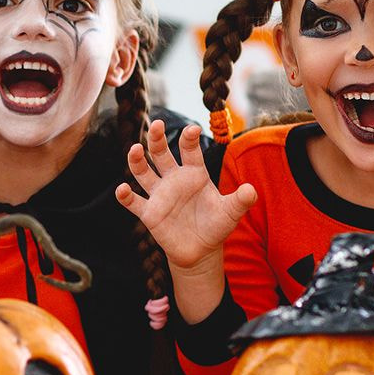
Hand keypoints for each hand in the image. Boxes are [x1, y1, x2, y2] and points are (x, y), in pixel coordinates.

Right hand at [115, 121, 256, 271]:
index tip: (192, 130)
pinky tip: (122, 189)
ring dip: (137, 160)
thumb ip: (241, 200)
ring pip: (143, 172)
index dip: (189, 139)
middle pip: (161, 154)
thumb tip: (251, 190)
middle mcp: (174, 179)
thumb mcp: (231, 212)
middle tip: (157, 125)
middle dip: (157, 139)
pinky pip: (134, 202)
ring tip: (135, 149)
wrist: (201, 249)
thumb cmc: (216, 225)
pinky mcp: (149, 213)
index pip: (189, 150)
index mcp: (194, 173)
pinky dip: (125, 196)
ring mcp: (159, 195)